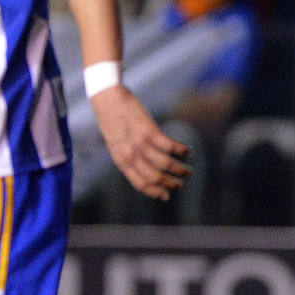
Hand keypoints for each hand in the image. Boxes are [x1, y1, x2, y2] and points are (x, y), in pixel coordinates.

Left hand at [91, 85, 189, 199]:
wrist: (106, 98)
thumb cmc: (112, 120)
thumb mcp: (115, 143)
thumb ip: (127, 157)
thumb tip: (143, 168)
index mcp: (121, 161)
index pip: (140, 184)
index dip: (155, 192)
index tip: (166, 196)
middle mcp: (129, 155)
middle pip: (155, 177)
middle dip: (170, 184)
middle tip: (180, 184)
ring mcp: (139, 143)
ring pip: (165, 164)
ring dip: (179, 170)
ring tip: (188, 171)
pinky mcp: (148, 130)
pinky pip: (169, 146)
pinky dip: (181, 151)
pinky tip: (187, 151)